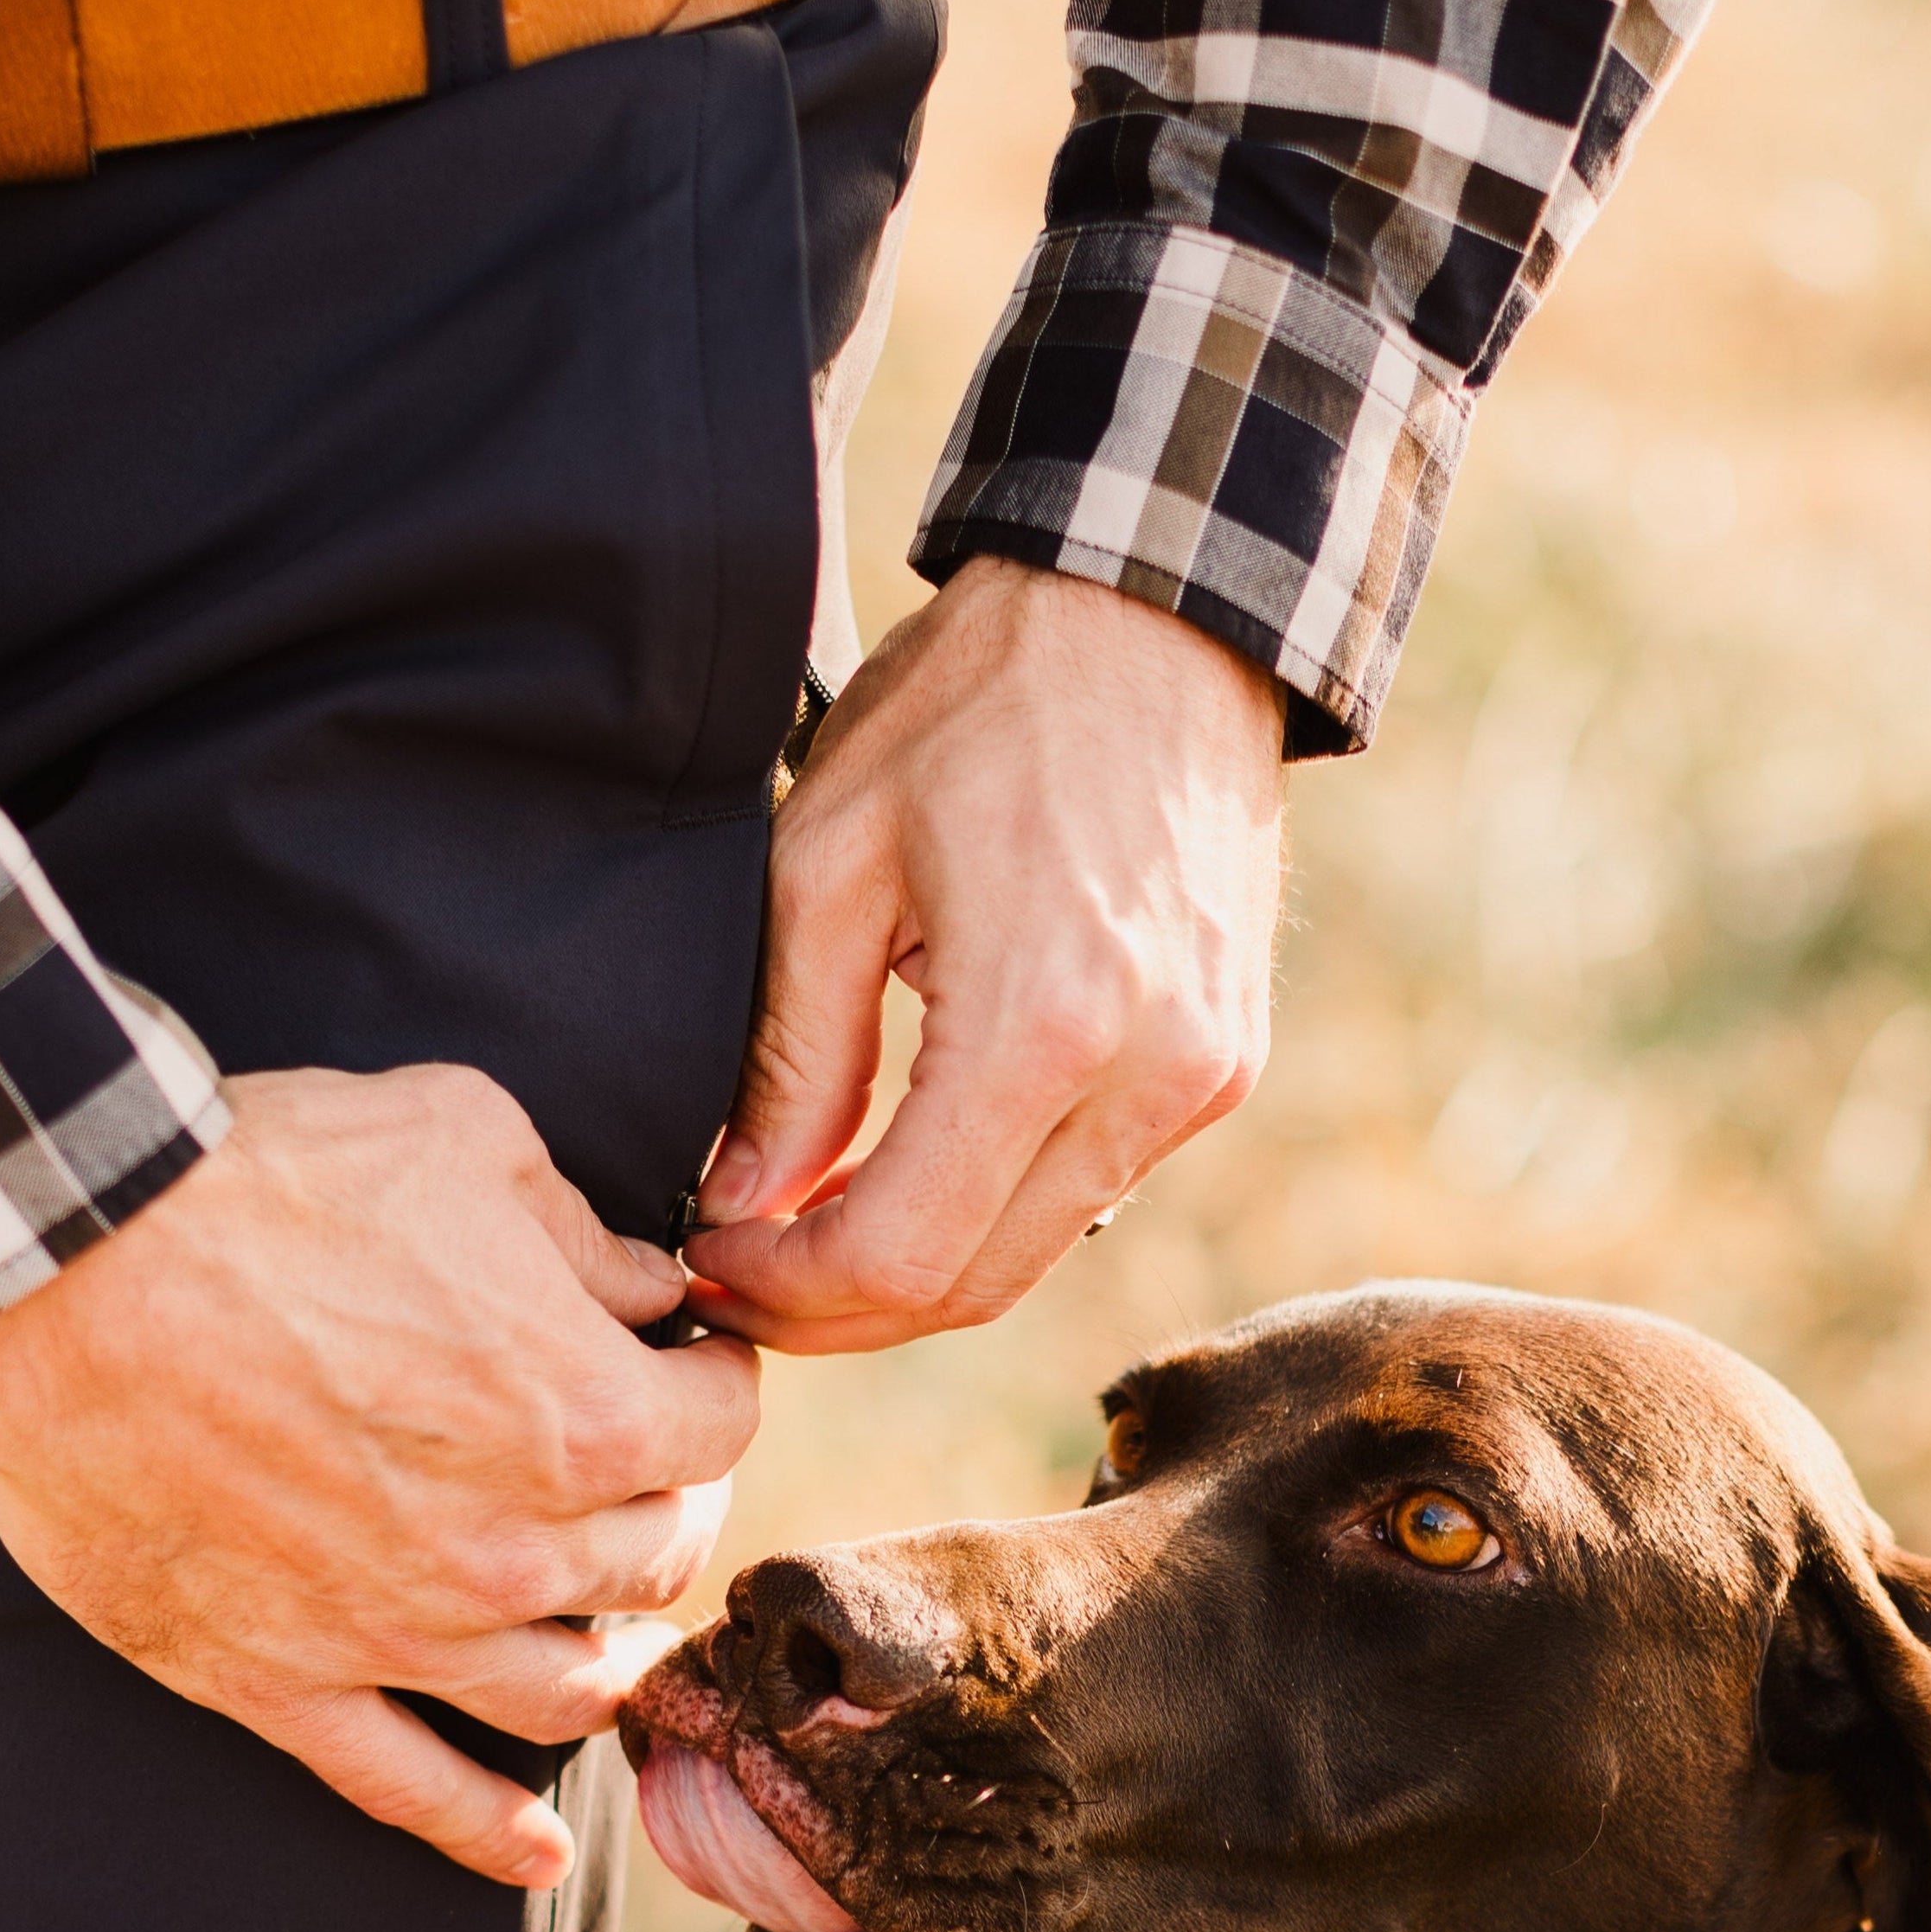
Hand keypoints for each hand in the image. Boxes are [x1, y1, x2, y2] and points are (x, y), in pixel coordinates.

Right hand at [0, 1064, 757, 1887]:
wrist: (62, 1259)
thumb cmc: (268, 1176)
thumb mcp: (468, 1137)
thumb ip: (583, 1231)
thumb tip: (650, 1282)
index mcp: (585, 1411)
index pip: (721, 1424)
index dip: (719, 1378)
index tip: (694, 1358)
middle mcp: (516, 1544)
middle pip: (658, 1561)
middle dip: (671, 1505)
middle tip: (647, 1469)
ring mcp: (402, 1630)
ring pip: (567, 1691)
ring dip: (609, 1660)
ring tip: (613, 1632)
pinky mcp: (286, 1681)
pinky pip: (407, 1790)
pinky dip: (486, 1837)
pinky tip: (539, 1858)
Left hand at [686, 557, 1285, 1351]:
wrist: (1155, 621)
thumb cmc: (976, 708)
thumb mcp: (829, 862)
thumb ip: (791, 1058)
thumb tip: (742, 1205)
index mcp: (1044, 1028)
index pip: (902, 1254)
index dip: (788, 1290)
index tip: (709, 1259)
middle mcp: (1147, 1081)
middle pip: (973, 1287)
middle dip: (839, 1310)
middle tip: (740, 1279)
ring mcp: (1201, 1083)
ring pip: (1032, 1256)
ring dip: (913, 1270)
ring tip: (807, 1231)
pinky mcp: (1221, 1070)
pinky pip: (1087, 1190)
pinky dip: (988, 1211)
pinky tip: (909, 1172)